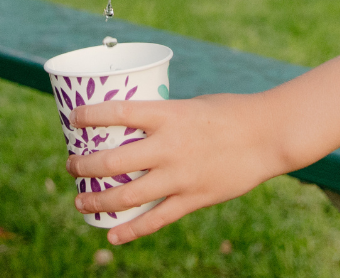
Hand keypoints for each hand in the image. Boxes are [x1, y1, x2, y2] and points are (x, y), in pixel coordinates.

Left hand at [64, 17, 339, 244]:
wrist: (269, 135)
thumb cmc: (232, 112)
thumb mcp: (195, 105)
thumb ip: (167, 117)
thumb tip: (138, 124)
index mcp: (170, 113)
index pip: (118, 112)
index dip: (89, 115)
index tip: (72, 119)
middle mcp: (170, 145)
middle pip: (113, 160)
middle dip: (83, 166)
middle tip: (70, 167)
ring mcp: (180, 175)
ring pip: (126, 195)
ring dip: (97, 200)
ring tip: (80, 201)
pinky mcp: (193, 198)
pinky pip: (155, 219)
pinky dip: (130, 230)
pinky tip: (112, 234)